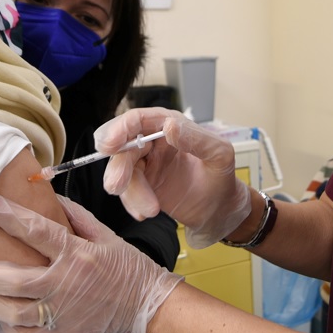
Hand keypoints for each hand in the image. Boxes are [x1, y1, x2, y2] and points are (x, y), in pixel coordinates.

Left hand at [0, 193, 183, 332]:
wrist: (148, 306)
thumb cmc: (125, 267)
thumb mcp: (104, 235)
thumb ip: (74, 217)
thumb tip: (49, 197)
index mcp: (76, 254)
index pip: (35, 231)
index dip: (7, 215)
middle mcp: (67, 285)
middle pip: (12, 280)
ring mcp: (64, 314)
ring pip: (13, 313)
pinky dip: (8, 328)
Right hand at [95, 108, 251, 247]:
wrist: (220, 212)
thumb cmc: (222, 177)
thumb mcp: (219, 155)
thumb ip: (197, 139)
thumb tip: (169, 127)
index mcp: (169, 125)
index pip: (138, 119)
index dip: (119, 128)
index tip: (109, 145)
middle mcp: (153, 142)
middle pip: (122, 147)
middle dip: (118, 167)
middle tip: (117, 186)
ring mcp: (146, 164)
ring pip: (122, 172)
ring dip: (131, 193)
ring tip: (151, 210)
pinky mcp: (143, 185)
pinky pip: (127, 192)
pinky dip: (132, 204)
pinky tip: (145, 213)